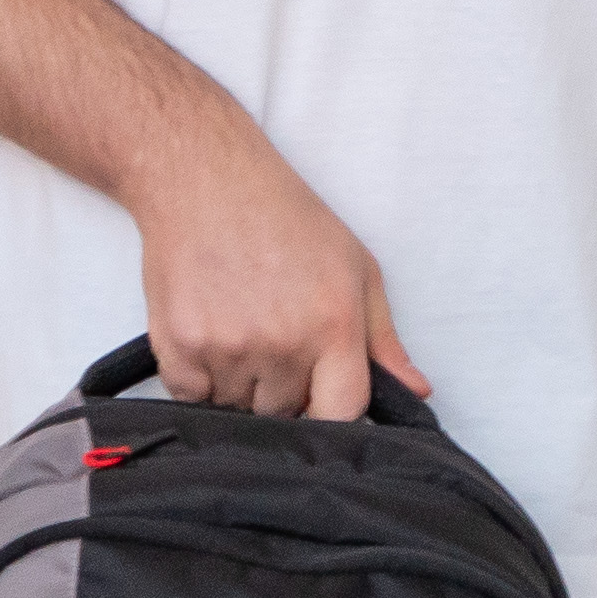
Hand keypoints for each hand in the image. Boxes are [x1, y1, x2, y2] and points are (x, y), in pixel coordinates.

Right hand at [128, 89, 429, 420]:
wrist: (205, 181)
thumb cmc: (284, 219)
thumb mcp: (355, 268)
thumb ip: (385, 341)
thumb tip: (416, 391)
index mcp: (333, 326)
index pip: (341, 415)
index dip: (331, 415)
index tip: (319, 400)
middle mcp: (282, 343)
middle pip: (285, 415)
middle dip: (283, 392)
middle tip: (272, 339)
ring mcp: (228, 348)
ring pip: (237, 409)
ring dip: (239, 386)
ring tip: (240, 329)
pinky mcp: (180, 347)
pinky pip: (192, 398)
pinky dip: (198, 378)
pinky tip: (209, 333)